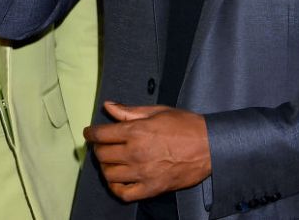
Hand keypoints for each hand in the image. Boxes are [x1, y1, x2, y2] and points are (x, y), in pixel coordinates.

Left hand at [84, 101, 211, 201]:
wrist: (209, 146)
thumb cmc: (185, 125)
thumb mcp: (157, 112)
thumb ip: (129, 112)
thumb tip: (108, 106)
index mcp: (136, 132)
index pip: (101, 134)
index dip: (91, 133)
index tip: (89, 133)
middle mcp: (135, 153)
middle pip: (102, 154)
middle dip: (97, 148)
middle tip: (101, 145)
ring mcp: (142, 173)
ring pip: (109, 174)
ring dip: (105, 167)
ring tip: (110, 161)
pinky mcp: (151, 188)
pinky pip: (124, 193)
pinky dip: (116, 187)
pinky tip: (118, 180)